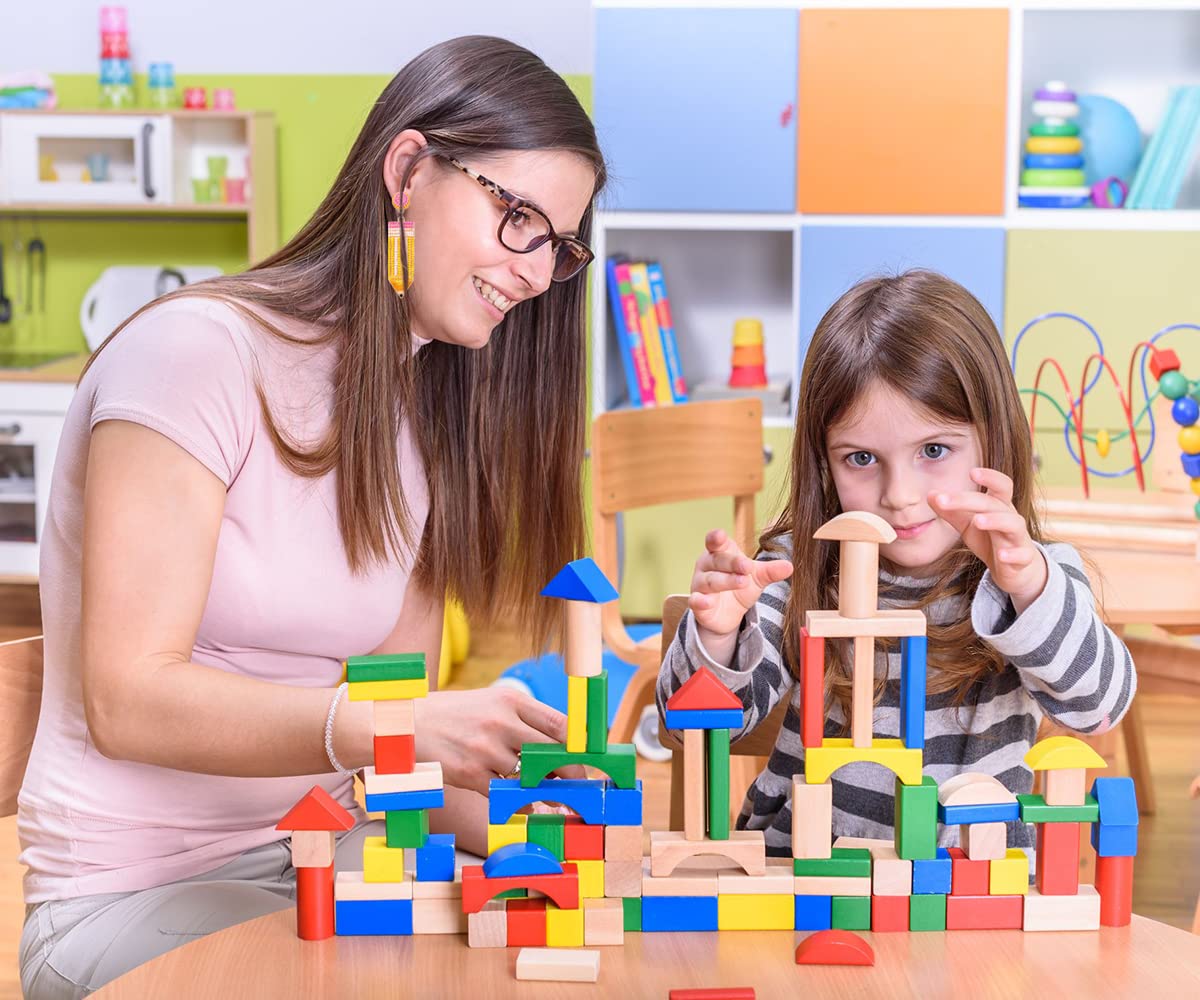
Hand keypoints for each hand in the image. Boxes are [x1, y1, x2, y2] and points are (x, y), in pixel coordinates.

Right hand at [413, 688, 585, 795]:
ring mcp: (484, 748)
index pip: (560, 723)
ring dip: (544, 791)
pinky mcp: (469, 773)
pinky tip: (525, 804)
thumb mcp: (492, 703)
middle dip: (571, 773)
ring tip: (552, 797)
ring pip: (530, 777)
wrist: (409, 725)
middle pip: (552, 752)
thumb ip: (524, 721)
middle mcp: (500, 721)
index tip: (589, 760)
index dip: (580, 746)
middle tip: (578, 786)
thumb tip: (562, 747)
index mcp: (510, 699)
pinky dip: (519, 804)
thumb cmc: (457, 715)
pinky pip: (506, 795)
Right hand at [689, 528, 793, 640]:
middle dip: (732, 563)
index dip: (717, 538)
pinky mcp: (698, 604)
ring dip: (725, 581)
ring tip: (742, 582)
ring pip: (710, 580)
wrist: (728, 615)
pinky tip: (706, 601)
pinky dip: (700, 600)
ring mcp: (700, 584)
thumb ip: (770, 571)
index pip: (715, 542)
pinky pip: (695, 600)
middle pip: (717, 560)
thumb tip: (790, 566)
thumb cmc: (739, 586)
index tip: (721, 536)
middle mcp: (706, 566)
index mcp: (720, 553)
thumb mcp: (757, 577)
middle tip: (748, 567)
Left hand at [928, 467, 1047, 612]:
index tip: (971, 472)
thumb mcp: (966, 524)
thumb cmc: (989, 539)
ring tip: (977, 521)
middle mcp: (1011, 517)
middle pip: (994, 504)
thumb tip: (931, 494)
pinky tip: (1001, 556)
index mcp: (999, 506)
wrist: (1012, 569)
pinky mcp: (1023, 557)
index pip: (1001, 485)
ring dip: (996, 521)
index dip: (990, 477)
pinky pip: (1022, 555)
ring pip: (1013, 524)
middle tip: (945, 500)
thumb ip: (950, 511)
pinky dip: (1012, 554)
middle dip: (970, 500)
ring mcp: (1018, 537)